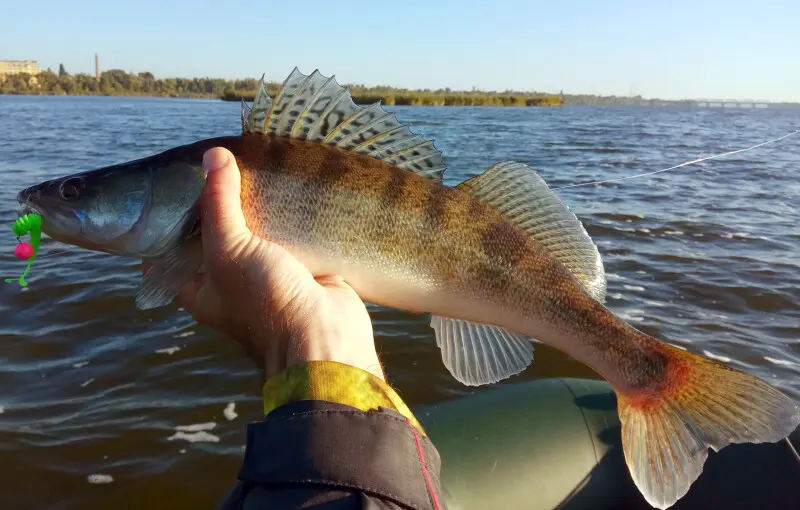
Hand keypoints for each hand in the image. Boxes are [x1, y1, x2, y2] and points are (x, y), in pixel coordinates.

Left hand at [172, 147, 383, 381]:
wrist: (325, 335)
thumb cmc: (265, 302)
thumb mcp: (229, 250)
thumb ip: (218, 203)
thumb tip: (213, 156)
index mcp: (199, 288)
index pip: (169, 252)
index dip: (165, 221)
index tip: (169, 185)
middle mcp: (229, 284)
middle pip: (215, 237)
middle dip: (216, 206)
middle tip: (214, 165)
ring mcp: (266, 276)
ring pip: (255, 235)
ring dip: (256, 209)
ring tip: (251, 166)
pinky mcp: (300, 269)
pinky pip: (289, 237)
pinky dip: (288, 217)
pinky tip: (287, 186)